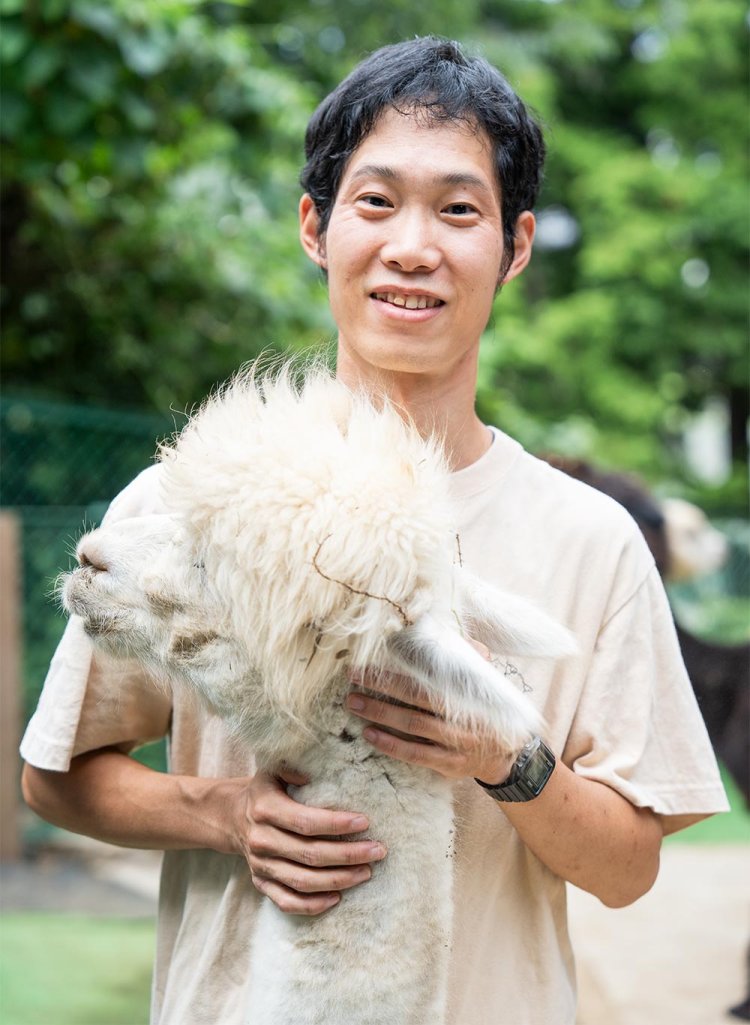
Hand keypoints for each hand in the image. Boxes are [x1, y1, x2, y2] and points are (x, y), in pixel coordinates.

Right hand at [235, 771, 387, 915]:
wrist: (232, 817)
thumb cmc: (266, 790)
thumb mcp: (274, 770)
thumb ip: (293, 767)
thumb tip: (313, 774)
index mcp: (266, 809)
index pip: (305, 822)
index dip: (336, 824)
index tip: (365, 822)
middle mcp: (261, 840)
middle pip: (310, 854)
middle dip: (348, 855)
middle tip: (378, 850)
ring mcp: (260, 866)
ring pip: (303, 881)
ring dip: (339, 880)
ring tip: (367, 872)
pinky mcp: (261, 884)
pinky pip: (288, 902)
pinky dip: (313, 905)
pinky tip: (337, 897)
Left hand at [346, 640, 515, 784]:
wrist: (510, 755)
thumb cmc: (490, 713)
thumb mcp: (489, 684)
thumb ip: (473, 661)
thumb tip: (456, 637)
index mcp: (467, 695)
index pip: (427, 680)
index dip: (398, 671)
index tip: (372, 659)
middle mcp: (460, 718)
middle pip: (415, 700)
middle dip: (381, 687)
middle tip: (353, 678)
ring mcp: (453, 743)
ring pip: (411, 727)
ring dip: (379, 714)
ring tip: (354, 703)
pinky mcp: (447, 764)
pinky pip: (414, 754)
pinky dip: (390, 744)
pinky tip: (369, 734)